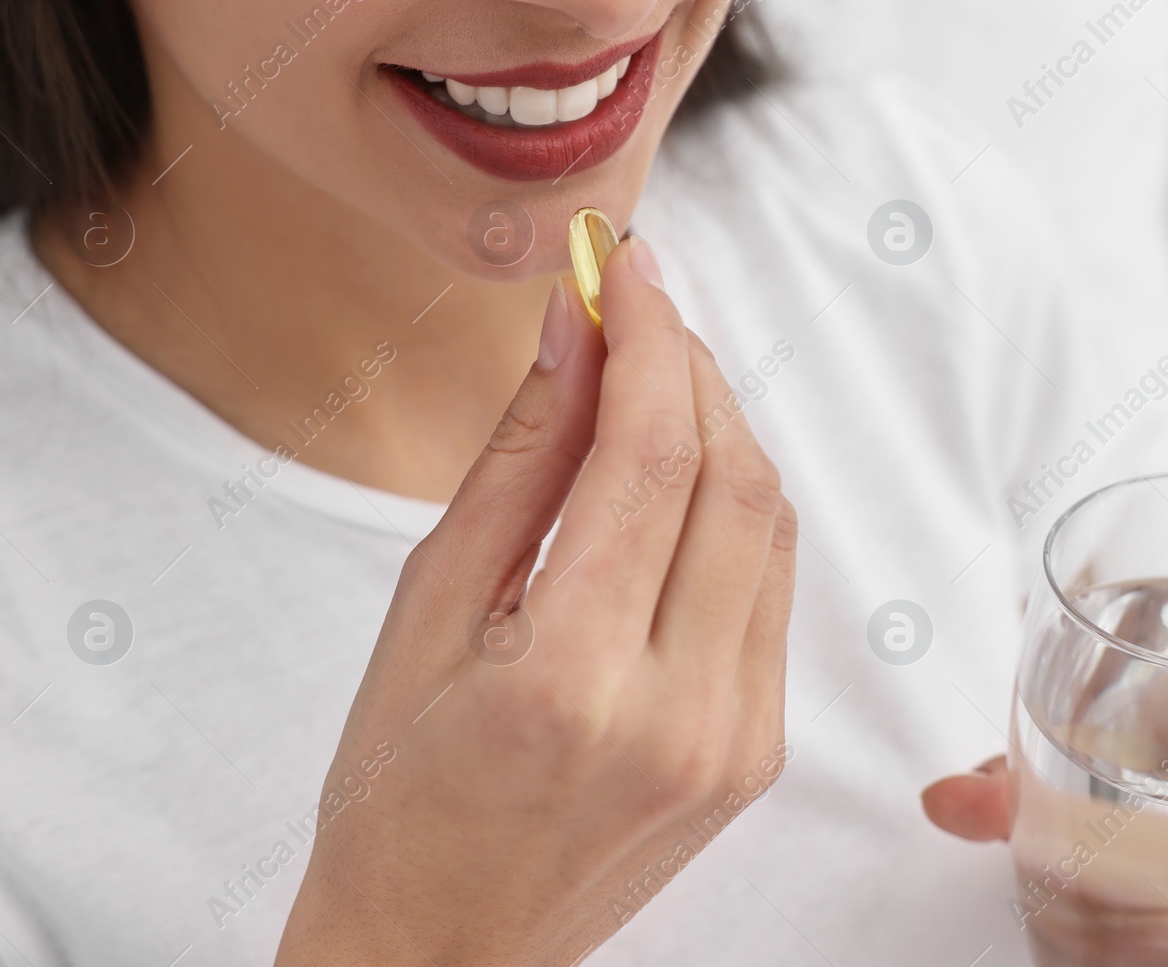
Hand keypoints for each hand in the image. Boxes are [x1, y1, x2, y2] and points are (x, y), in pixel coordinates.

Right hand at [277, 237, 796, 965]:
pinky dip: (734, 510)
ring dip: (722, 430)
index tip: (627, 268)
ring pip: (771, 527)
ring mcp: (736, 741)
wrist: (441, 946)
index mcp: (571, 679)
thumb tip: (573, 334)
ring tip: (651, 381)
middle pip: (736, 479)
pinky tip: (675, 479)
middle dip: (693, 368)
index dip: (650, 338)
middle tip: (638, 310)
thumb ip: (517, 463)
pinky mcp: (757, 752)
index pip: (652, 456)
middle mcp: (679, 713)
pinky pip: (770, 590)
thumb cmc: (396, 789)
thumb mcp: (427, 610)